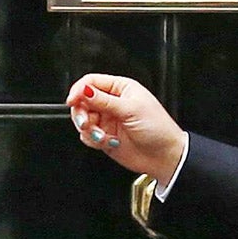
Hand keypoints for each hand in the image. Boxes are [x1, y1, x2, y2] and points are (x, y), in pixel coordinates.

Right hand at [64, 74, 185, 185]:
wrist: (164, 156)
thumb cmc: (157, 128)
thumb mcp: (131, 109)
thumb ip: (104, 101)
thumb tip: (84, 90)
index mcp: (120, 88)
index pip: (91, 82)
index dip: (79, 90)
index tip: (73, 100)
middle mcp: (111, 102)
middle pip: (82, 101)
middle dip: (82, 113)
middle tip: (86, 123)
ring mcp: (107, 120)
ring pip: (83, 120)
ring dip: (90, 130)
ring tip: (103, 136)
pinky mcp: (104, 136)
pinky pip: (87, 136)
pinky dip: (94, 141)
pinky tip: (110, 142)